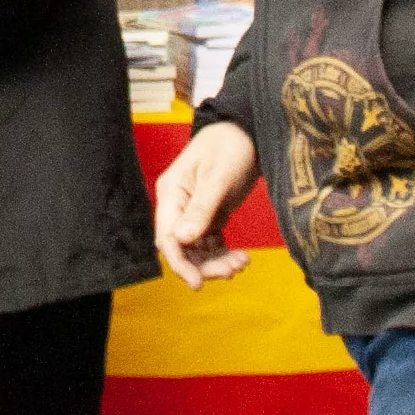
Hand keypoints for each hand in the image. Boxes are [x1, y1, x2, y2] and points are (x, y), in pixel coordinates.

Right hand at [153, 122, 257, 288]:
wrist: (247, 131)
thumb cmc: (229, 145)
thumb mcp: (218, 176)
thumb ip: (201, 208)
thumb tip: (182, 239)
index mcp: (171, 193)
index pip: (167, 237)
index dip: (179, 263)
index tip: (197, 283)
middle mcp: (178, 205)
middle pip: (182, 248)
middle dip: (205, 265)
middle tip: (233, 270)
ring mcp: (193, 212)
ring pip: (197, 250)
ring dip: (217, 262)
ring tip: (242, 263)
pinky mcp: (209, 215)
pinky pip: (210, 244)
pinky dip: (223, 254)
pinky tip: (241, 257)